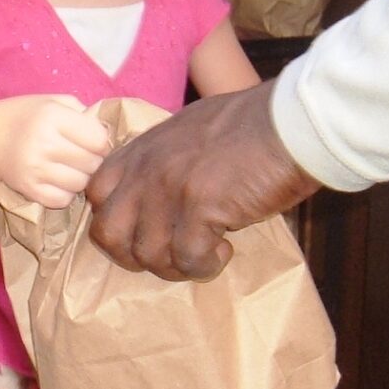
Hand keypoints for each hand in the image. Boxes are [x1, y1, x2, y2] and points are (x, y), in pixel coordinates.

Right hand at [0, 97, 111, 208]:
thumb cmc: (27, 116)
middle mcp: (44, 143)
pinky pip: (63, 199)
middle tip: (82, 156)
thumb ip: (84, 114)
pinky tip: (58, 181)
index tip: (94, 141)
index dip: (102, 142)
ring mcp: (35, 169)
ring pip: (80, 183)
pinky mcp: (29, 189)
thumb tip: (110, 137)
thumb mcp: (54, 102)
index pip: (99, 139)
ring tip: (70, 168)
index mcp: (53, 117)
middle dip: (93, 160)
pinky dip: (66, 193)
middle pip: (92, 163)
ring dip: (81, 178)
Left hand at [85, 81, 320, 281]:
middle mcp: (146, 169)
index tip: (146, 230)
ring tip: (206, 252)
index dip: (116, 220)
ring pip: (147, 254)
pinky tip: (225, 250)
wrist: (293, 123)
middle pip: (108, 233)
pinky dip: (205, 265)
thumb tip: (154, 193)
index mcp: (141, 149)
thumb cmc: (253, 125)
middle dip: (134, 255)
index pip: (96, 194)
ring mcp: (169, 189)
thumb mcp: (189, 130)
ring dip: (176, 265)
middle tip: (169, 254)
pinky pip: (186, 259)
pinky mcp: (199, 208)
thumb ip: (162, 159)